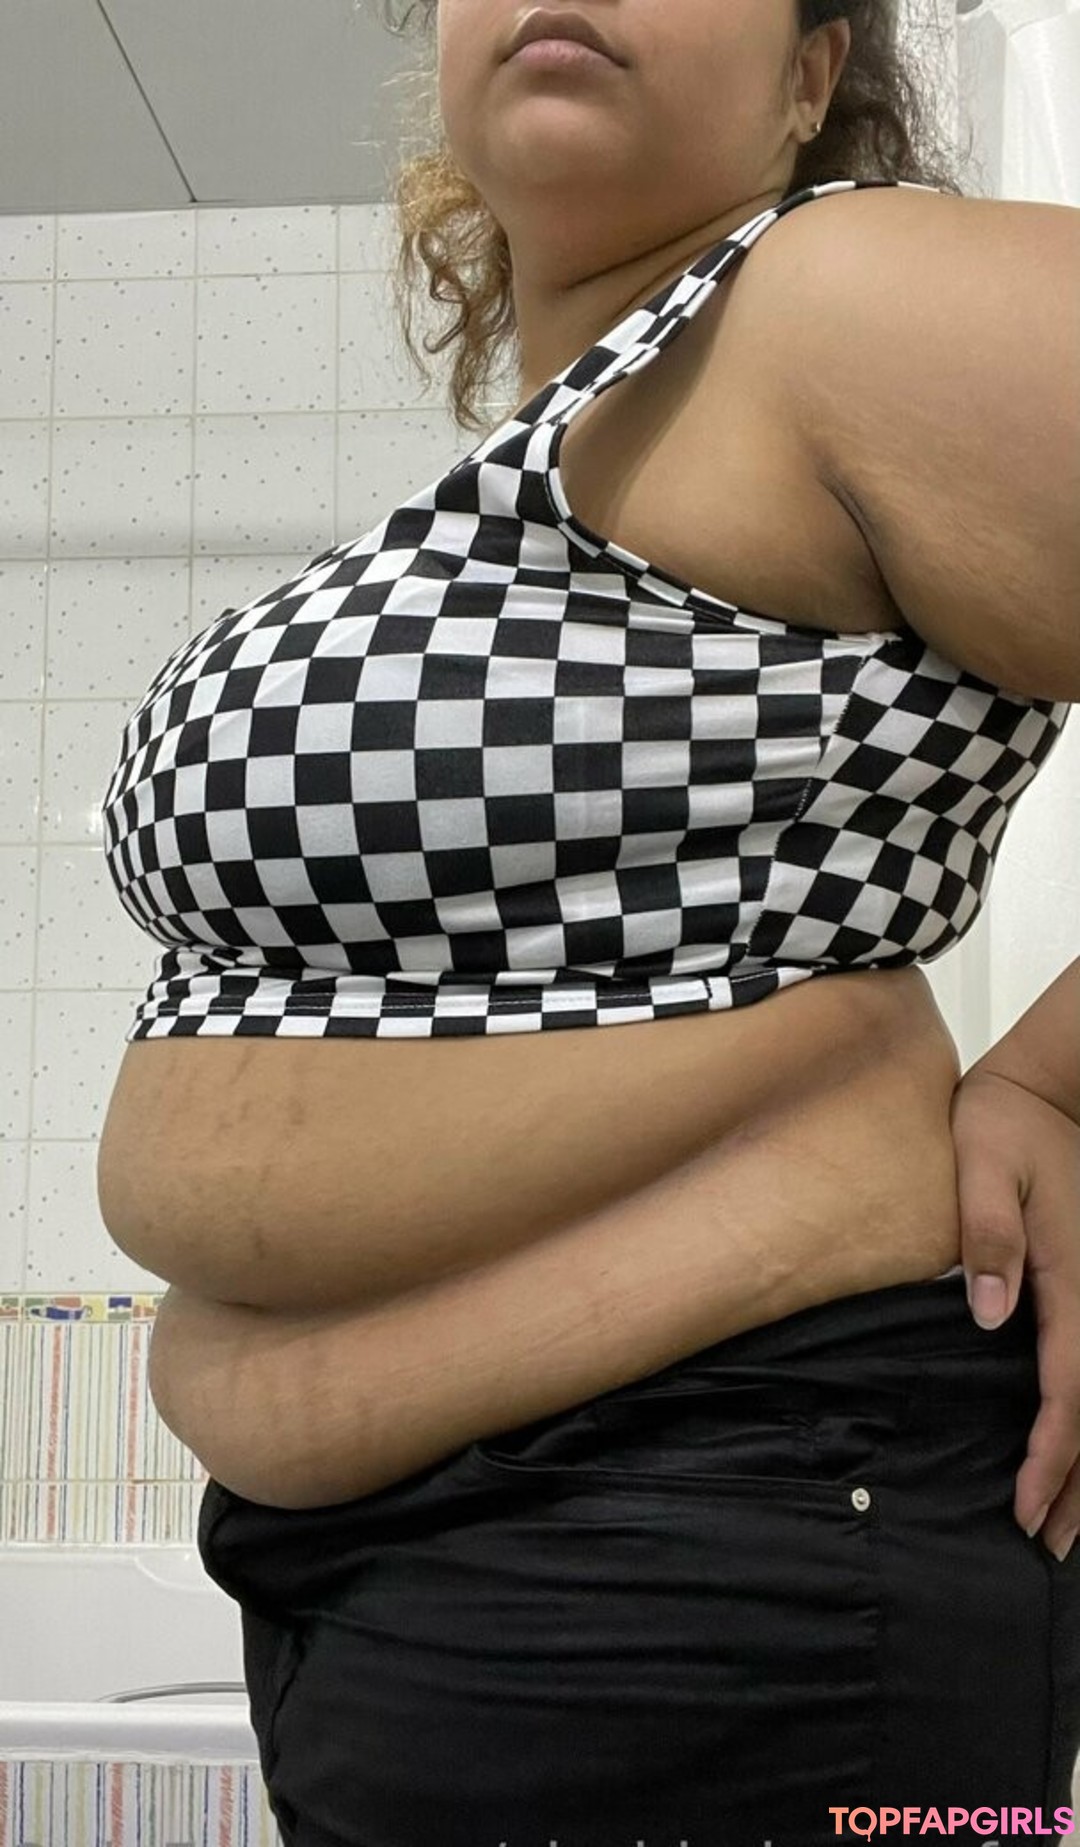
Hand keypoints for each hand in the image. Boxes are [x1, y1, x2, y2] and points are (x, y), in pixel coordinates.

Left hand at [949, 1067, 1079, 1560]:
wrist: (1050, 1084)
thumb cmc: (1006, 1120)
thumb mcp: (983, 1161)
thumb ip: (987, 1233)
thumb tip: (990, 1313)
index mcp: (1075, 1279)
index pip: (1068, 1389)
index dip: (1050, 1456)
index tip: (1024, 1508)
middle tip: (1048, 1547)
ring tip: (1071, 1528)